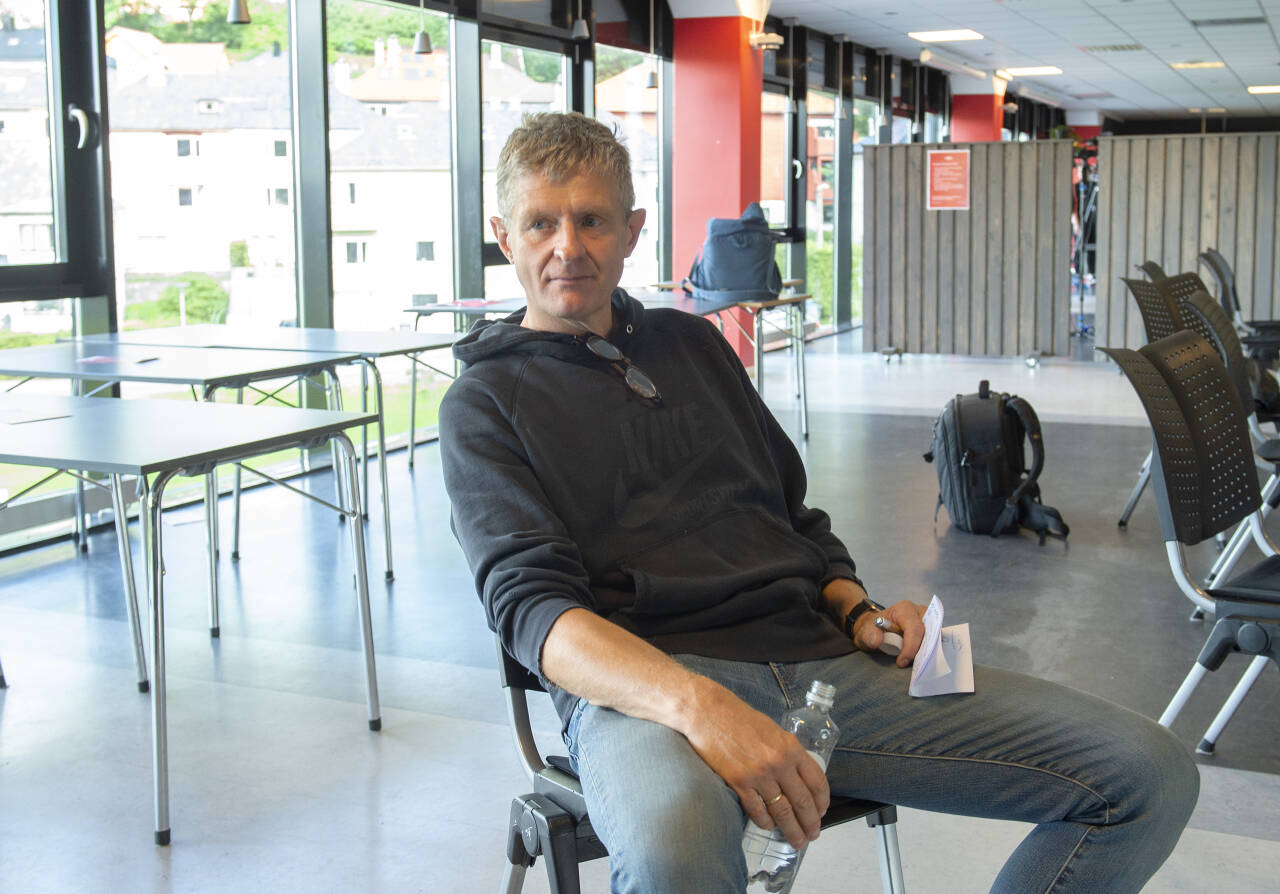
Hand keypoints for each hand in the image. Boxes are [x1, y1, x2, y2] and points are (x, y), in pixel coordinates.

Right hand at [679, 681, 829, 849]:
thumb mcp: (773, 730)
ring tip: (796, 839)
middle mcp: (778, 762)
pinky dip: (766, 822)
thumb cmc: (739, 718)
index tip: (822, 812)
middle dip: (810, 823)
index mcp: (790, 747)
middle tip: (813, 834)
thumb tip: (798, 776)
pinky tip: (770, 826)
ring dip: (792, 830)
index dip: (822, 802)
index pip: (817, 782)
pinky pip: (758, 811)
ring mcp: (758, 775)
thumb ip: (788, 752)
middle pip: (803, 802)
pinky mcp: (739, 783)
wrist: (708, 713)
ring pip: (783, 812)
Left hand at [851, 600, 926, 667]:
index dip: (911, 646)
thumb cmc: (873, 627)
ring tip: (912, 663)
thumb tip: (877, 641)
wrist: (875, 628)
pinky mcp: (928, 632)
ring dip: (924, 653)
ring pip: (933, 640)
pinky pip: (933, 644)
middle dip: (921, 651)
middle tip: (910, 664)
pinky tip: (918, 661)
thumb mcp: (865, 631)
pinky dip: (926, 653)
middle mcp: (919, 613)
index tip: (901, 661)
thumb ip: (869, 635)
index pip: (914, 628)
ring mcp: (926, 622)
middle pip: (928, 634)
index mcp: (904, 609)